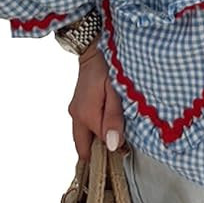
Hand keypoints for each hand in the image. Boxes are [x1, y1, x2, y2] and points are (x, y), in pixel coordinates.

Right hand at [67, 41, 127, 161]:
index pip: (100, 145)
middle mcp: (76, 116)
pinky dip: (94, 132)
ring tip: (115, 138)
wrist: (94, 48)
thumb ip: (114, 118)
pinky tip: (107, 127)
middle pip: (84, 148)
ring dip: (96, 142)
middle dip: (99, 154)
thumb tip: (112, 145)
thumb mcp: (116, 91)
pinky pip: (83, 127)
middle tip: (118, 151)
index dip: (114, 148)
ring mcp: (75, 111)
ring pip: (83, 138)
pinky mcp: (77, 106)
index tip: (129, 148)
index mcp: (86, 115)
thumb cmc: (108, 66)